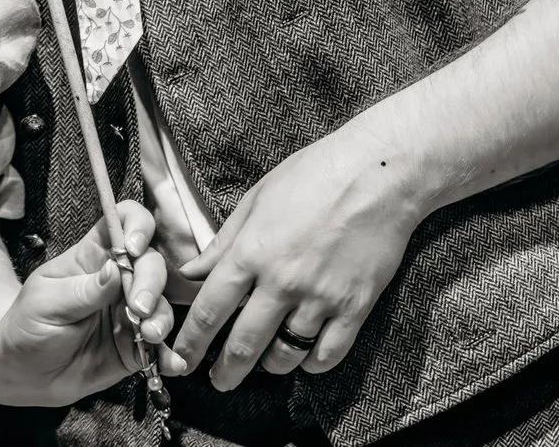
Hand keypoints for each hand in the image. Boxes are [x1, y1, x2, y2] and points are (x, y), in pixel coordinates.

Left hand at [0, 204, 181, 406]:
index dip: (137, 226)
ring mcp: (130, 313)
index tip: (135, 248)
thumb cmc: (28, 325)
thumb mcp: (47, 303)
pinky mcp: (137, 346)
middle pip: (151, 263)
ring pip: (162, 303)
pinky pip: (162, 347)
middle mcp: (118, 280)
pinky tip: (172, 364)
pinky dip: (170, 354)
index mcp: (92, 256)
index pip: (124, 222)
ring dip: (162, 317)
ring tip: (149, 335)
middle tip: (139, 307)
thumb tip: (115, 270)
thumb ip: (83, 290)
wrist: (26, 373)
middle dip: (152, 282)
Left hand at [170, 130, 422, 389]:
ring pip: (285, 355)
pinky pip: (327, 354)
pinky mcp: (355, 308)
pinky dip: (311, 363)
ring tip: (264, 363)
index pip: (209, 311)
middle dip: (226, 371)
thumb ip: (223, 243)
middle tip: (218, 382)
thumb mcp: (256, 200)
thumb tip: (191, 272)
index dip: (190, 343)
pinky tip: (304, 356)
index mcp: (250, 253)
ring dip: (270, 366)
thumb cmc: (312, 176)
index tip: (181, 360)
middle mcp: (281, 282)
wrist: (378, 175)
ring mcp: (320, 298)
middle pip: (244, 344)